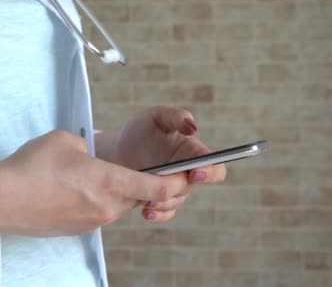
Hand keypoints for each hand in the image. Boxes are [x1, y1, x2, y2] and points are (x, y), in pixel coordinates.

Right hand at [0, 130, 190, 236]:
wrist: (0, 200)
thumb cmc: (31, 167)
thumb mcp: (66, 140)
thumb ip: (88, 148)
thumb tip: (89, 157)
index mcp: (110, 182)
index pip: (158, 188)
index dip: (177, 182)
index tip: (187, 175)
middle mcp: (107, 207)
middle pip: (139, 196)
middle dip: (143, 183)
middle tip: (136, 167)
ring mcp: (92, 221)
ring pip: (118, 205)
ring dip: (116, 191)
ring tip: (90, 174)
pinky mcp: (77, 229)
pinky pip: (98, 212)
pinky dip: (96, 200)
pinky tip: (71, 188)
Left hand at [98, 106, 226, 221]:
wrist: (117, 149)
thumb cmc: (141, 129)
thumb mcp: (157, 116)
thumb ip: (176, 117)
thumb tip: (192, 128)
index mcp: (193, 153)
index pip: (215, 166)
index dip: (211, 172)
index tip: (196, 173)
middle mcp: (187, 173)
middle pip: (192, 186)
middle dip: (179, 188)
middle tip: (163, 188)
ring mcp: (173, 188)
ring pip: (176, 201)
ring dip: (164, 203)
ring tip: (147, 201)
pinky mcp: (158, 200)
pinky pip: (164, 213)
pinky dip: (157, 214)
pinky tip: (145, 212)